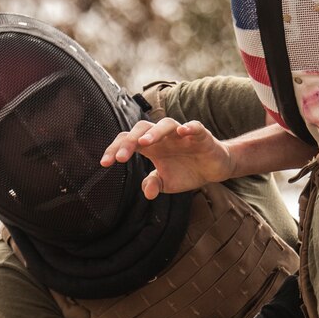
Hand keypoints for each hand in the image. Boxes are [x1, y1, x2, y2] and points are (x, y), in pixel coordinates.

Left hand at [100, 117, 233, 198]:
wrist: (213, 169)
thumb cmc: (186, 172)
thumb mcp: (168, 183)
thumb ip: (154, 184)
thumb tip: (147, 193)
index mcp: (151, 146)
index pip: (128, 141)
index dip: (115, 150)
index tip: (104, 164)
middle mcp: (163, 136)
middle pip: (142, 128)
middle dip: (129, 141)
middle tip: (121, 158)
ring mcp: (181, 134)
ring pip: (165, 124)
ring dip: (154, 132)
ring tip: (145, 143)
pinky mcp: (201, 135)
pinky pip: (194, 126)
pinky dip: (188, 127)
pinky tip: (182, 131)